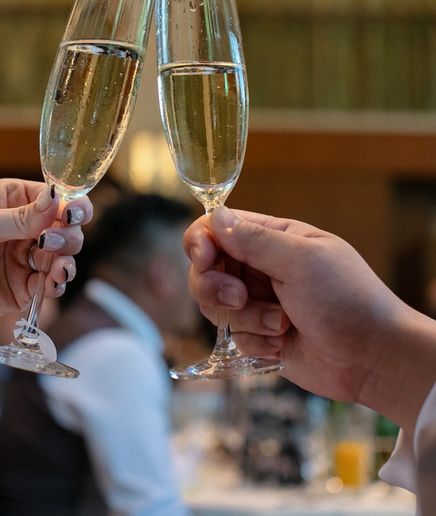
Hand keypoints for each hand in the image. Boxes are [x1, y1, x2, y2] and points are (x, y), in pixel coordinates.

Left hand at [0, 179, 92, 342]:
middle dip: (67, 234)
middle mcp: (25, 227)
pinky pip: (54, 282)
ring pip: (66, 254)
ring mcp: (29, 257)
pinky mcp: (29, 285)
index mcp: (13, 201)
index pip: (54, 197)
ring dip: (66, 259)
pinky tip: (51, 283)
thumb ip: (20, 217)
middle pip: (67, 225)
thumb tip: (55, 200)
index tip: (72, 214)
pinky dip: (58, 282)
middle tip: (49, 243)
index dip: (69, 204)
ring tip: (57, 268)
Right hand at [184, 206, 405, 404]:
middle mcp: (258, 268)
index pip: (217, 229)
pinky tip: (284, 344)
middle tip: (240, 298)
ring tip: (280, 324)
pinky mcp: (257, 335)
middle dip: (216, 287)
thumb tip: (216, 216)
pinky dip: (256, 342)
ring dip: (245, 318)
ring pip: (215, 306)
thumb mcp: (302, 260)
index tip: (205, 259)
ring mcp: (257, 302)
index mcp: (271, 239)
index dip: (201, 242)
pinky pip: (233, 337)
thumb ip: (254, 240)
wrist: (372, 358)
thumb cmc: (347, 299)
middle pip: (205, 270)